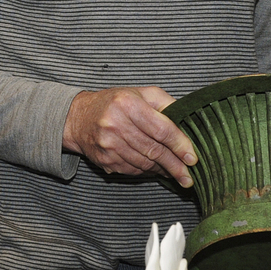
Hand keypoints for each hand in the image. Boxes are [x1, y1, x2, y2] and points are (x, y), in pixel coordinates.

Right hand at [62, 87, 195, 186]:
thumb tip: (187, 121)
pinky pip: (133, 170)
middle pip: (154, 150)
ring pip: (145, 163)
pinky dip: (148, 172)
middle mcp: (116, 124)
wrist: (78, 118)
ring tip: (176, 173)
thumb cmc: (114, 103)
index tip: (192, 157)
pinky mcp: (105, 160)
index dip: (180, 145)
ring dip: (163, 170)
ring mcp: (109, 145)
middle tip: (189, 176)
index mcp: (128, 104)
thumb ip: (165, 103)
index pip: (161, 129)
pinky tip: (156, 170)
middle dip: (175, 165)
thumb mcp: (140, 93)